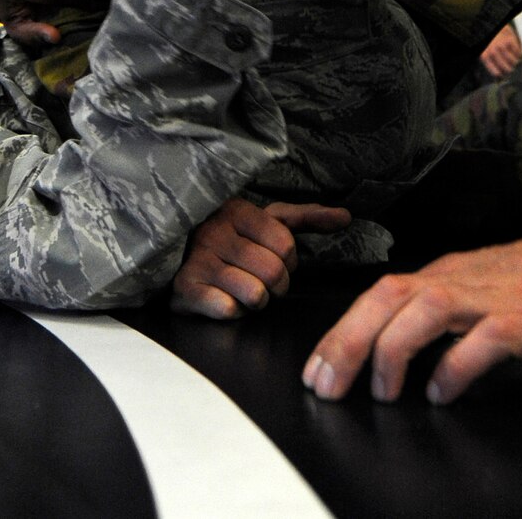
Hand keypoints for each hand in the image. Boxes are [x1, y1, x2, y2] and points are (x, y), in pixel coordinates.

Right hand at [171, 199, 352, 318]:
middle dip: (274, 285)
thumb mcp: (264, 221)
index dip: (288, 262)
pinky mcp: (185, 289)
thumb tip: (346, 216)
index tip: (270, 259)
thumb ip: (306, 218)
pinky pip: (230, 310)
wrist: (174, 256)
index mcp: (237, 211)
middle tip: (256, 278)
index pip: (287, 246)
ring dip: (253, 300)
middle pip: (275, 273)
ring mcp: (198, 260)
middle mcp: (215, 232)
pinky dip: (231, 310)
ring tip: (238, 287)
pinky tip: (220, 297)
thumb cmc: (228, 240)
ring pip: (256, 295)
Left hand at [304, 198, 521, 404]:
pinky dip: (456, 366)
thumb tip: (401, 353)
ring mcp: (497, 296)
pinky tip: (443, 393)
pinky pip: (484, 339)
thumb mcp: (486, 292)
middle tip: (325, 386)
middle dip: (348, 342)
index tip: (317, 370)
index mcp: (448, 275)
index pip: (378, 295)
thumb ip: (447, 317)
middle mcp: (463, 280)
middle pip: (388, 297)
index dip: (341, 332)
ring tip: (382, 393)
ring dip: (393, 350)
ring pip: (426, 308)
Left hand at [479, 25, 521, 78]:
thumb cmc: (486, 35)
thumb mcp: (483, 47)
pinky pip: (518, 51)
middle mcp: (493, 51)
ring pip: (513, 60)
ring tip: (515, 61)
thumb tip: (497, 72)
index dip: (500, 74)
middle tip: (511, 68)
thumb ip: (488, 58)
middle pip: (506, 67)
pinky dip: (519, 53)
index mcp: (484, 55)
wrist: (487, 21)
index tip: (502, 75)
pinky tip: (518, 53)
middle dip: (509, 68)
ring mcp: (502, 45)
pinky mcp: (509, 39)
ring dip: (515, 62)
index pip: (495, 71)